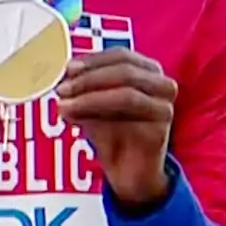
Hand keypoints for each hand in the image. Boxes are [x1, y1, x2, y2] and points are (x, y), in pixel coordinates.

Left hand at [56, 48, 175, 205]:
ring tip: (63, 105)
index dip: (93, 60)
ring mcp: (164, 106)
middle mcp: (162, 84)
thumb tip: (61, 76)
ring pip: (126, 93)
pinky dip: (98, 114)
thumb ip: (81, 88)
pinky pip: (128, 117)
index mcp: (147, 71)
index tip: (67, 68)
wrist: (127, 170)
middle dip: (88, 78)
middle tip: (61, 88)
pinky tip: (75, 119)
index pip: (121, 55)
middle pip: (125, 70)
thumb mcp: (90, 104)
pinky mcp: (160, 128)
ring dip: (89, 97)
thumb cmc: (110, 131)